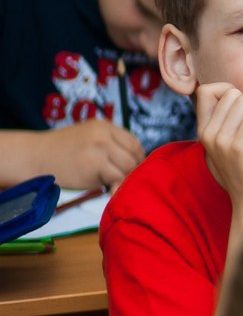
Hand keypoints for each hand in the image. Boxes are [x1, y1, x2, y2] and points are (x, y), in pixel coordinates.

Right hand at [26, 120, 143, 188]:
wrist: (33, 157)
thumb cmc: (60, 152)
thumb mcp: (88, 139)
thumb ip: (111, 146)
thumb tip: (136, 164)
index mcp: (105, 126)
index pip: (135, 144)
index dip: (136, 159)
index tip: (129, 171)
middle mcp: (104, 133)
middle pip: (134, 156)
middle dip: (132, 171)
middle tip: (120, 180)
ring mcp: (100, 147)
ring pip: (128, 168)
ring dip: (123, 179)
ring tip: (110, 183)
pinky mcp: (95, 163)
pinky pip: (117, 178)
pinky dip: (116, 186)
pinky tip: (107, 189)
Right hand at [194, 83, 242, 228]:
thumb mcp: (231, 142)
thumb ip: (229, 120)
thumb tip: (238, 94)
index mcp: (204, 131)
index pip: (206, 90)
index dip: (229, 91)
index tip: (242, 110)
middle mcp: (209, 133)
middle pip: (232, 93)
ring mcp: (222, 140)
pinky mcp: (240, 146)